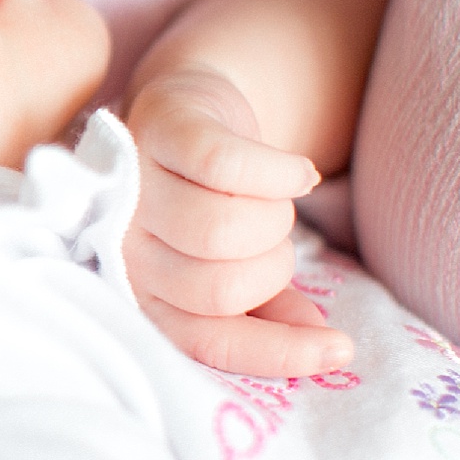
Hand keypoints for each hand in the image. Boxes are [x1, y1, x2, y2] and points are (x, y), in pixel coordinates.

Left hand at [123, 66, 353, 376]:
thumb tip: (323, 351)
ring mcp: (133, 181)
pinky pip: (225, 165)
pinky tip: (298, 172)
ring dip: (274, 220)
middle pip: (217, 286)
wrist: (187, 107)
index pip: (204, 339)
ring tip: (274, 203)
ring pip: (220, 230)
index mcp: (138, 288)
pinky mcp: (160, 127)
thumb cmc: (211, 196)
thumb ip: (268, 308)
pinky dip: (278, 173)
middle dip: (271, 268)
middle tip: (275, 240)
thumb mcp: (234, 259)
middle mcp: (121, 241)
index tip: (339, 350)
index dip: (275, 351)